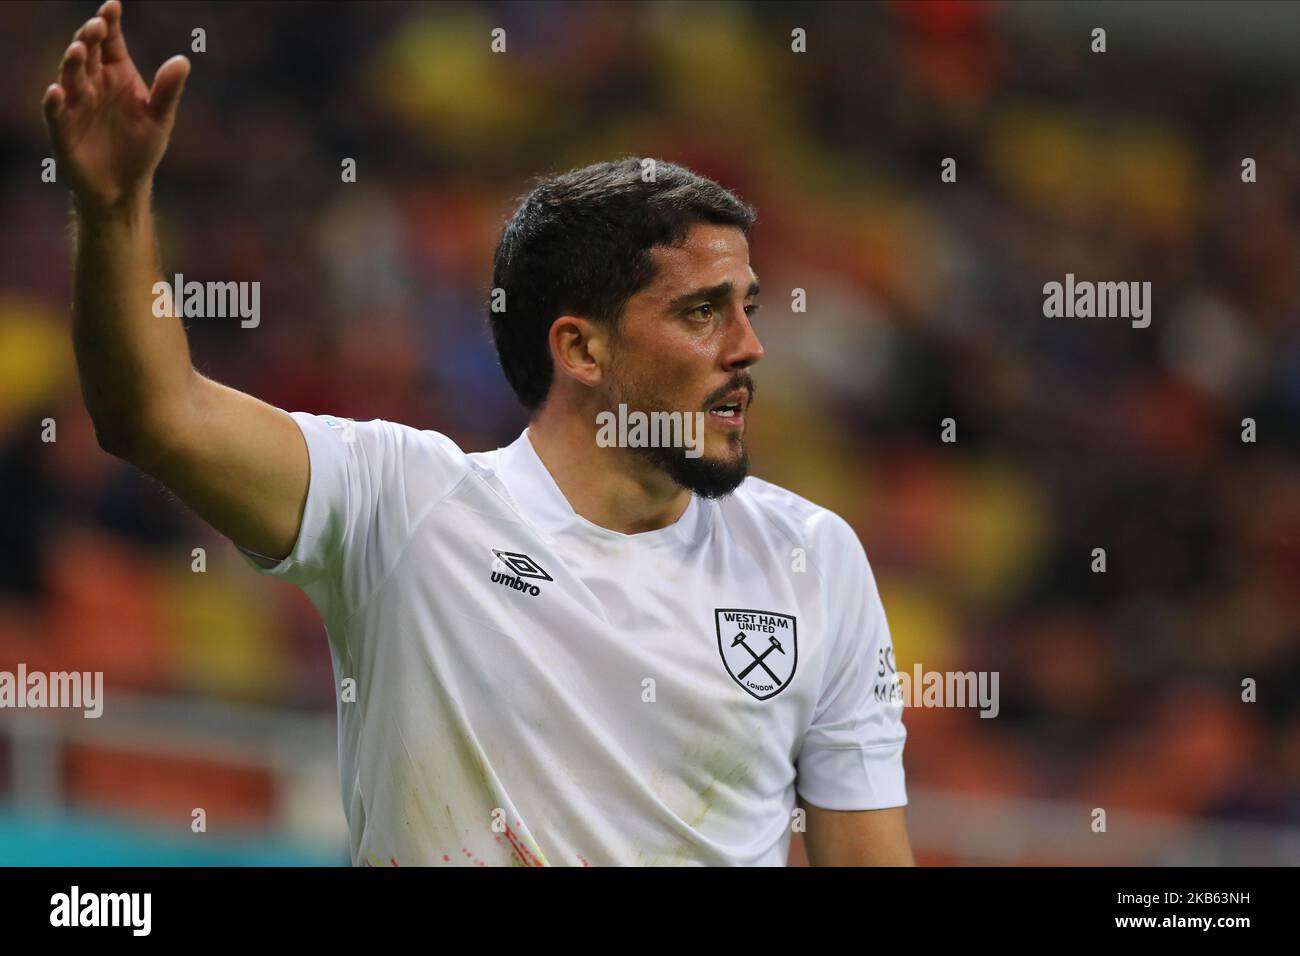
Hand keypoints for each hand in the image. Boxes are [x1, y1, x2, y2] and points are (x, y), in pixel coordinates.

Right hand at [42, 0, 189, 214]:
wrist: (125, 187)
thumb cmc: (141, 148)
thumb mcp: (160, 119)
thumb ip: (168, 90)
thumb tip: (183, 60)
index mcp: (117, 74)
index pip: (110, 41)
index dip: (109, 22)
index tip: (113, 6)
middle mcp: (93, 83)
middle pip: (88, 53)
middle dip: (90, 38)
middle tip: (97, 25)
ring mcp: (76, 104)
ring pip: (70, 77)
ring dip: (72, 63)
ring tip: (79, 50)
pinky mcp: (63, 129)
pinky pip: (57, 112)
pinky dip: (56, 102)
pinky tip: (58, 92)